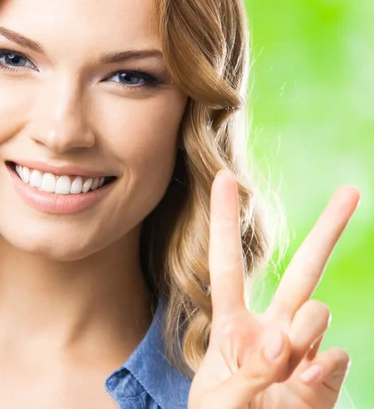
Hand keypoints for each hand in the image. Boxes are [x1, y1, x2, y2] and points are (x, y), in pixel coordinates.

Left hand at [188, 170, 359, 408]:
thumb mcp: (216, 398)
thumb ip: (249, 370)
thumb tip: (290, 345)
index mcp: (232, 326)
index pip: (227, 265)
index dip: (225, 222)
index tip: (223, 178)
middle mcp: (272, 330)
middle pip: (302, 272)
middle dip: (327, 231)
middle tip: (351, 191)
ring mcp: (303, 352)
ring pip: (316, 311)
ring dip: (299, 333)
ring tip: (279, 371)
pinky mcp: (325, 377)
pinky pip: (334, 357)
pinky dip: (321, 370)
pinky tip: (302, 384)